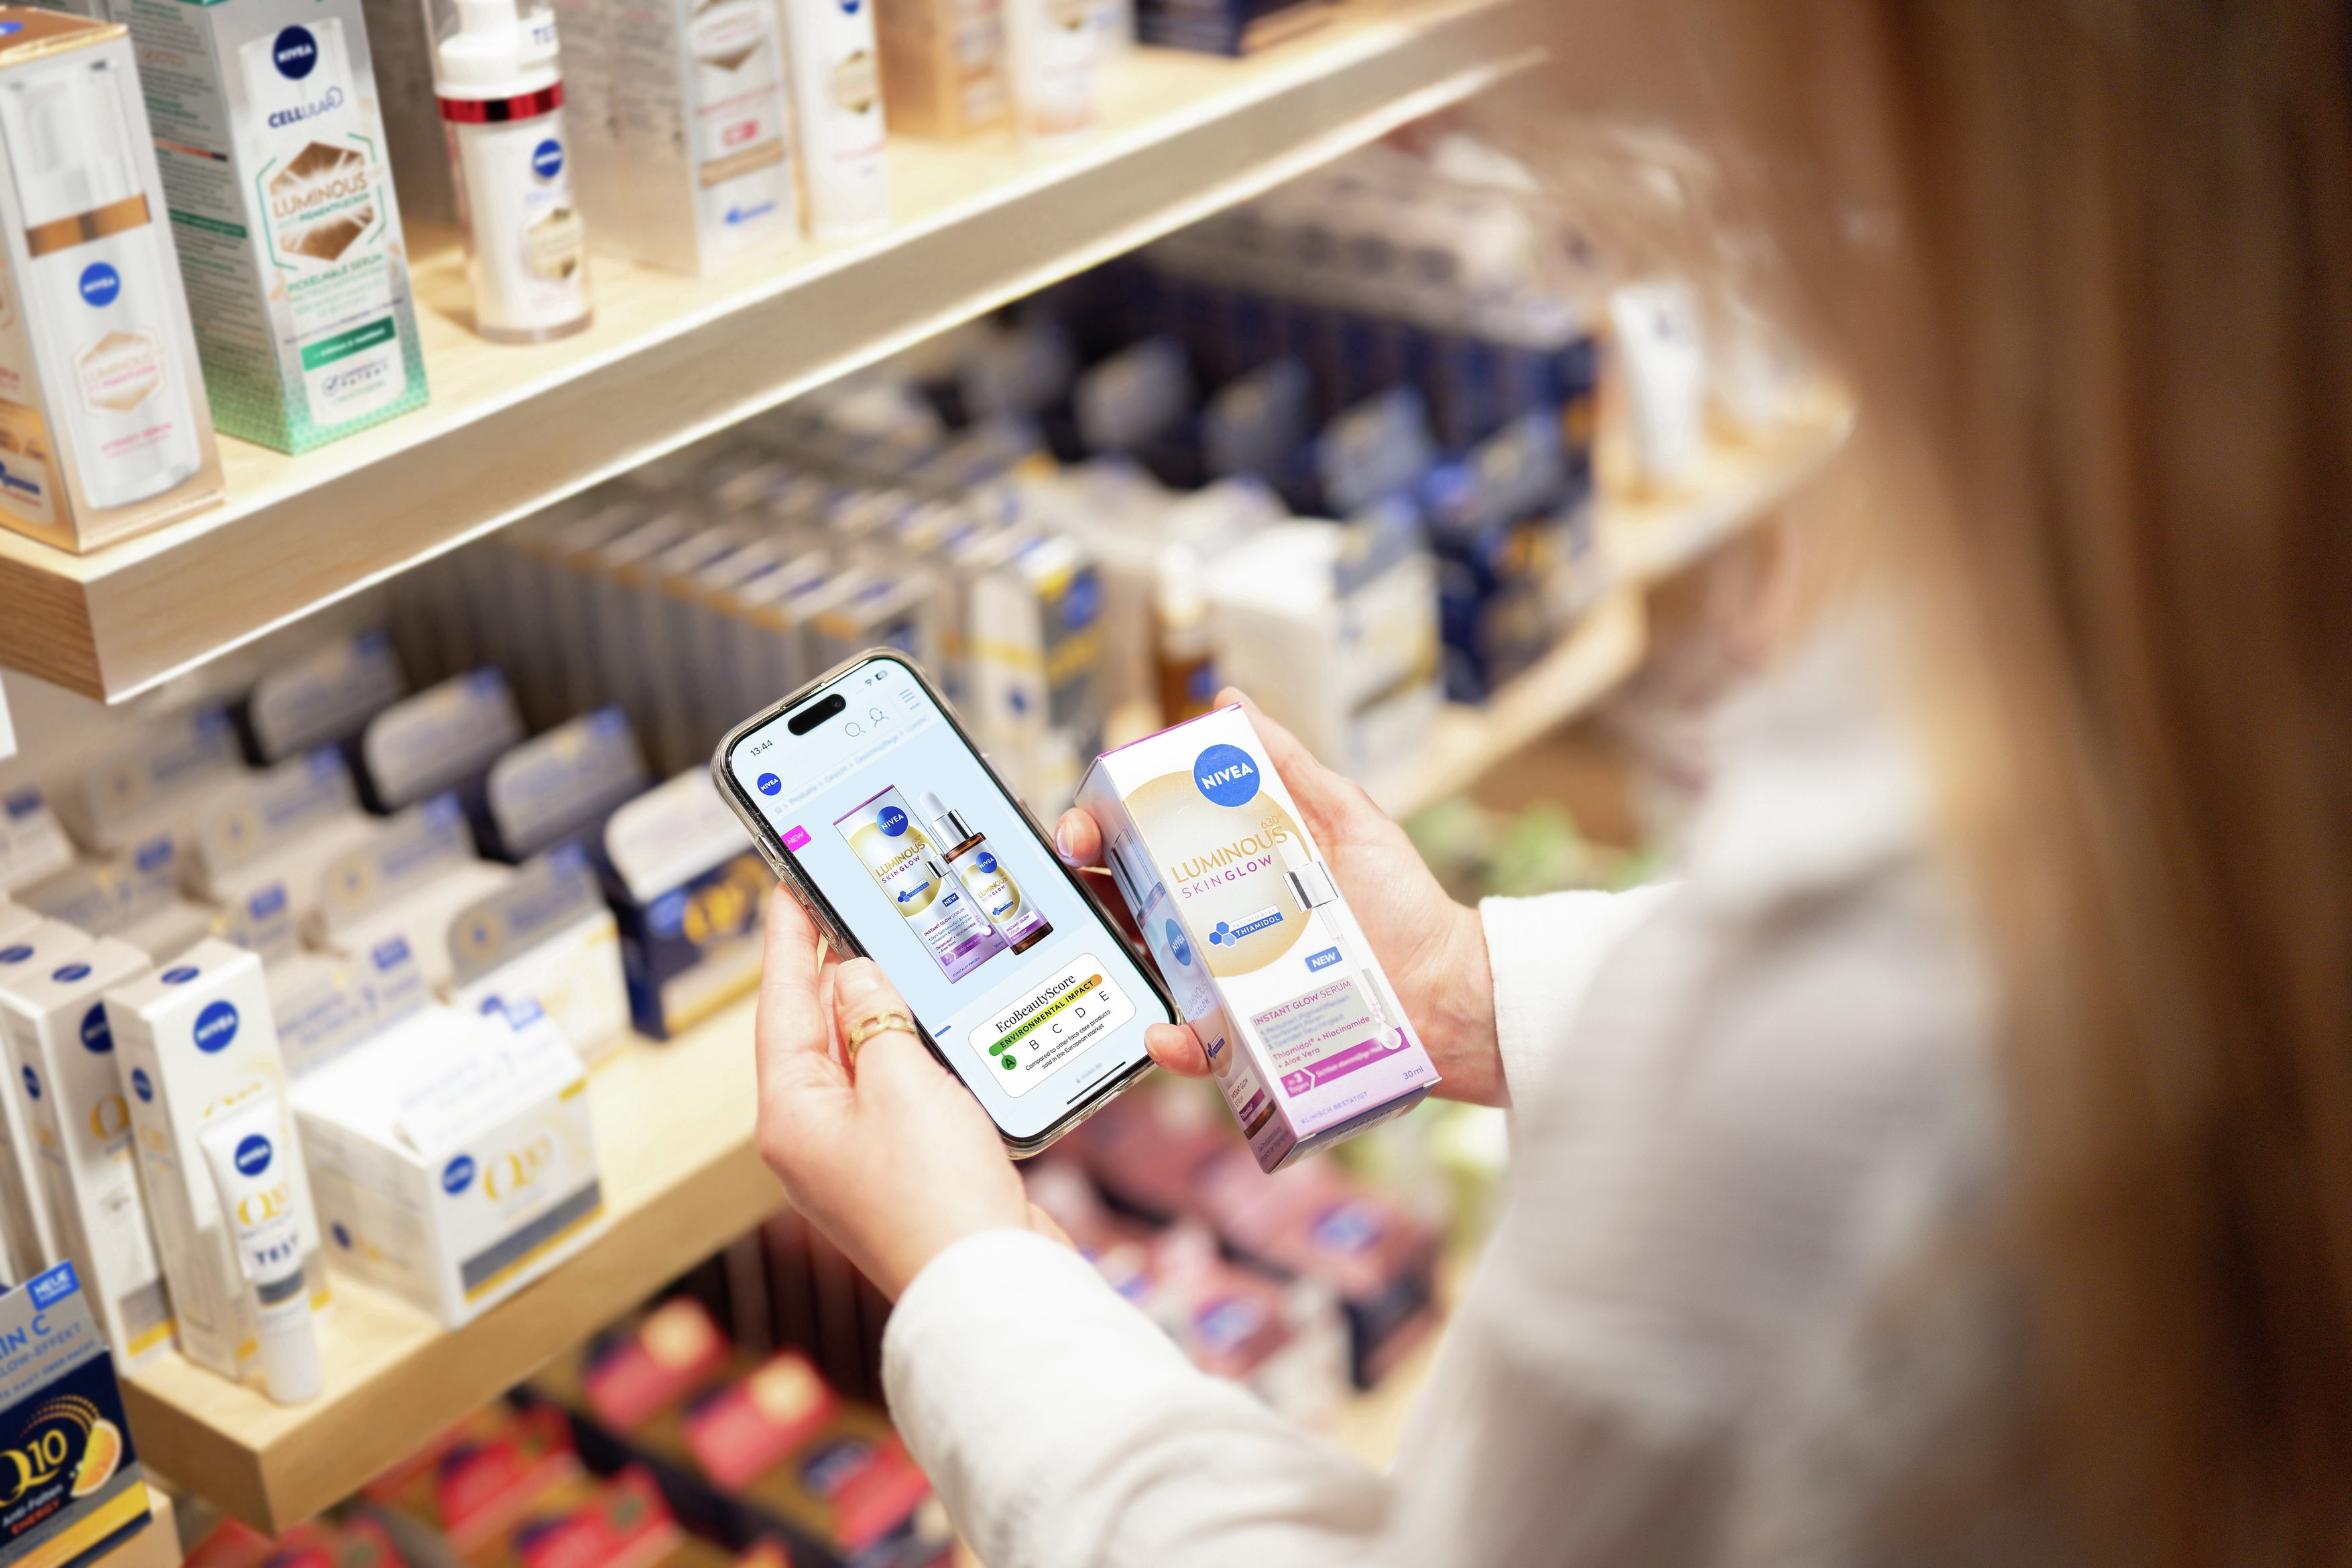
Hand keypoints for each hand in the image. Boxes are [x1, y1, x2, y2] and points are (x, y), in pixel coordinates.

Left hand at [752, 887, 1069, 1297]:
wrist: (990, 1282)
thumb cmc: (935, 1192)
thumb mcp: (901, 1081)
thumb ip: (875, 1017)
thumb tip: (855, 978)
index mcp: (791, 1114)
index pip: (782, 1004)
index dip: (788, 940)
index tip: (788, 886)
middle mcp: (813, 1136)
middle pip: (816, 1031)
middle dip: (837, 971)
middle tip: (851, 905)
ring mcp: (857, 1156)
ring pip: (862, 1059)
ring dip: (883, 1010)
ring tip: (897, 951)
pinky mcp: (903, 1168)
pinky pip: (898, 1090)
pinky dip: (915, 1052)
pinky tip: (938, 1023)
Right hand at [1057, 690, 1505, 1105]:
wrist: (1448, 988)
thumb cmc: (1402, 903)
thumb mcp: (1346, 817)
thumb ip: (1289, 766)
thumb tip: (1230, 704)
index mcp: (1231, 869)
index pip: (1149, 843)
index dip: (1106, 825)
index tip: (1089, 816)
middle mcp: (1216, 926)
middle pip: (1129, 902)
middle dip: (1088, 880)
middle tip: (1080, 862)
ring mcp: (1225, 984)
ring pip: (1148, 971)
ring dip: (1115, 957)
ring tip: (1106, 936)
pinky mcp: (1244, 1039)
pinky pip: (1193, 1047)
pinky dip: (1172, 1045)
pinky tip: (1165, 1032)